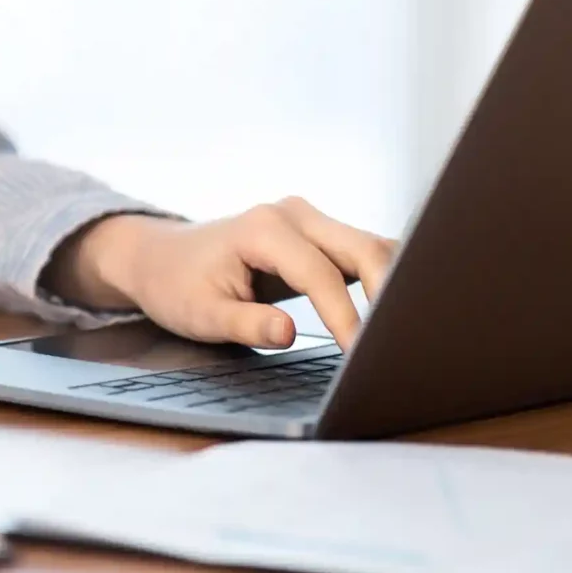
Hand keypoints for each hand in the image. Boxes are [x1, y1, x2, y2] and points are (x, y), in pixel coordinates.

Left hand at [45, 199, 398, 351]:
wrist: (161, 257)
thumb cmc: (176, 286)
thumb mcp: (201, 314)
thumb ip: (246, 324)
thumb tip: (288, 334)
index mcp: (264, 229)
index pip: (321, 275)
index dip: (346, 318)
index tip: (362, 357)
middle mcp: (294, 214)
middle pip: (363, 247)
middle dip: (390, 293)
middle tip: (403, 343)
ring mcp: (309, 219)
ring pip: (372, 246)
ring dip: (395, 284)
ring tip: (410, 330)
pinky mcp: (319, 234)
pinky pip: (362, 252)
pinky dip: (384, 278)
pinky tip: (397, 311)